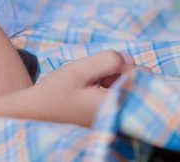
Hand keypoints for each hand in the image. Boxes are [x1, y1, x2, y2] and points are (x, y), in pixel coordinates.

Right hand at [11, 50, 133, 126]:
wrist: (36, 111)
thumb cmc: (57, 91)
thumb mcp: (80, 69)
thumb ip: (109, 60)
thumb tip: (130, 60)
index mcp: (117, 105)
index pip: (142, 77)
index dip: (124, 65)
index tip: (104, 70)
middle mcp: (120, 116)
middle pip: (137, 83)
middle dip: (120, 73)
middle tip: (96, 78)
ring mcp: (115, 119)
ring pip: (128, 88)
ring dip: (113, 80)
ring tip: (91, 84)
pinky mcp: (109, 118)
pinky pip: (119, 96)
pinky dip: (109, 89)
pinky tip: (92, 90)